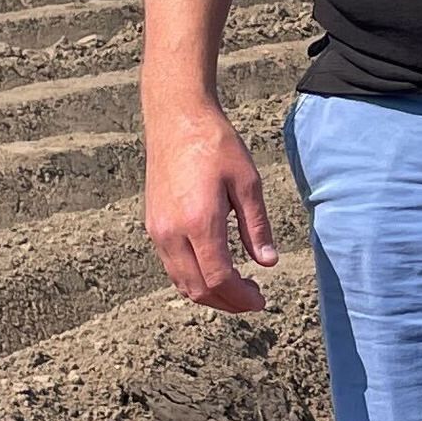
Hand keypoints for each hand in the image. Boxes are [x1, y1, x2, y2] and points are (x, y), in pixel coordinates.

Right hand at [145, 101, 278, 312]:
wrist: (177, 119)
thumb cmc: (216, 144)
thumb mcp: (247, 182)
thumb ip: (257, 227)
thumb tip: (268, 263)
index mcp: (199, 221)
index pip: (219, 277)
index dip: (241, 297)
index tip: (261, 300)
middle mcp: (172, 231)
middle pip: (198, 288)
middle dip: (227, 302)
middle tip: (253, 299)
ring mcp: (158, 230)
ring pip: (181, 281)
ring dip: (209, 294)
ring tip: (236, 289)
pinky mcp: (153, 225)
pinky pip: (171, 266)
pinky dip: (193, 279)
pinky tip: (214, 270)